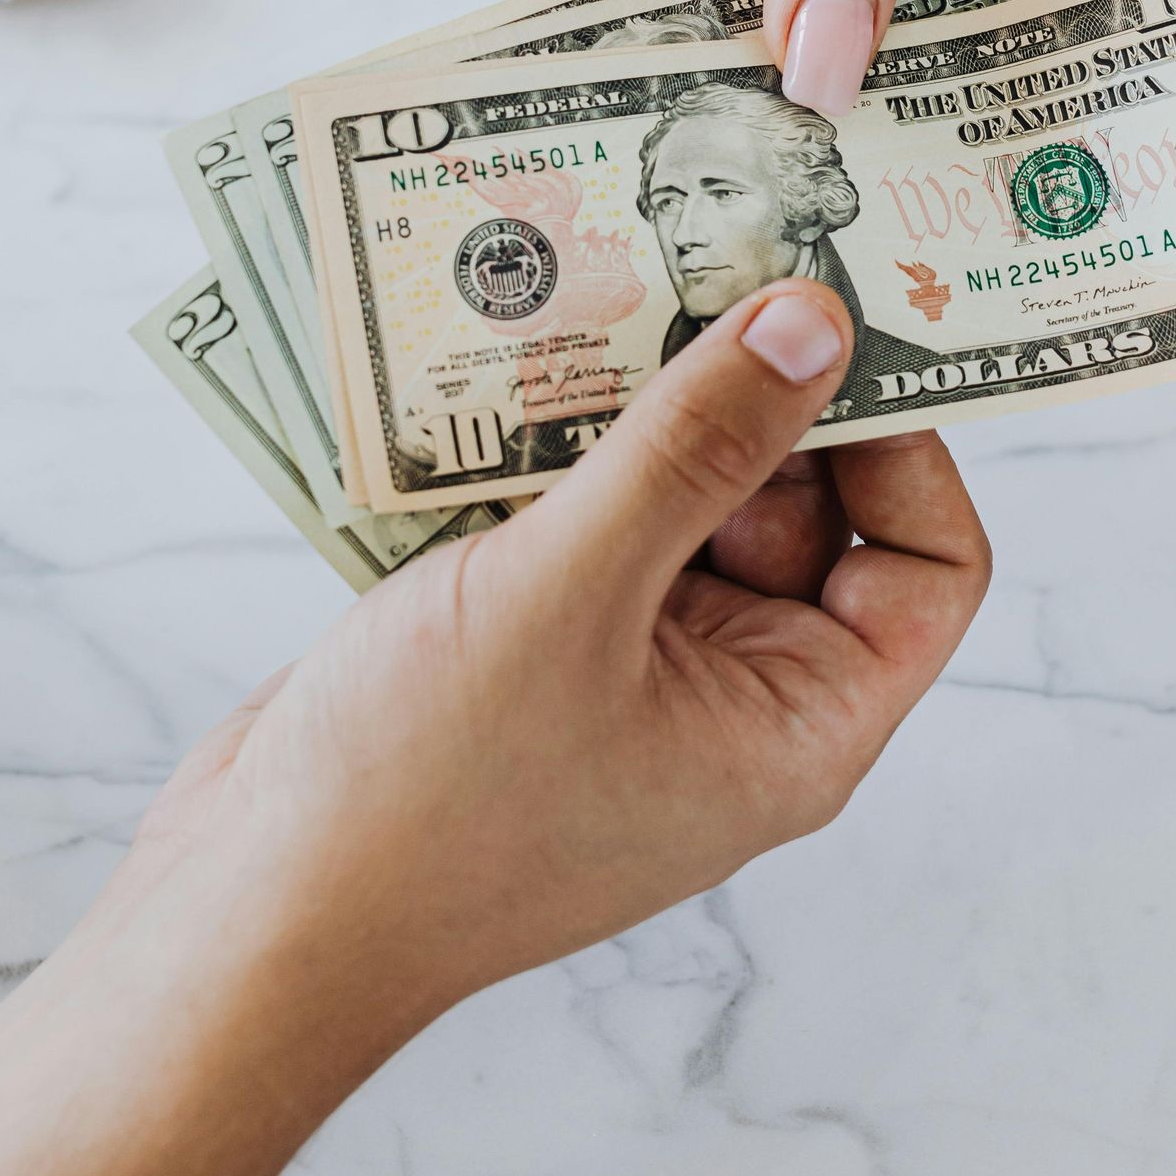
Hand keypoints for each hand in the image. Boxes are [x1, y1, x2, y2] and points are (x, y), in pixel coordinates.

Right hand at [133, 278, 989, 1044]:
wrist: (249, 914)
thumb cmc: (425, 797)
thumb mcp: (574, 594)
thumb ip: (696, 447)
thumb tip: (814, 320)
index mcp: (797, 724)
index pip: (926, 567)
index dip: (907, 446)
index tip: (841, 327)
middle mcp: (733, 696)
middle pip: (804, 509)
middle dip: (756, 395)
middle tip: (705, 262)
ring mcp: (630, 670)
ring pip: (685, 498)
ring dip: (647, 405)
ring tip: (607, 283)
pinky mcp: (537, 642)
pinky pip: (592, 518)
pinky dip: (563, 447)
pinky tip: (512, 360)